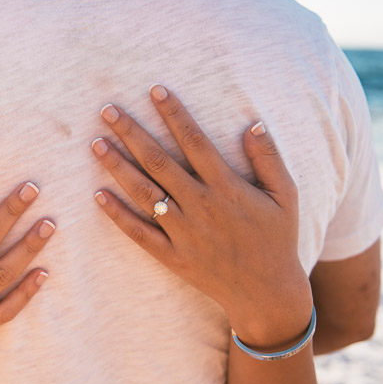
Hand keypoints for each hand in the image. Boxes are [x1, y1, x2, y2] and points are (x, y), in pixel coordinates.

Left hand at [91, 85, 311, 348]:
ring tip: (96, 143)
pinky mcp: (172, 256)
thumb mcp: (287, 196)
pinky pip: (139, 233)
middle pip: (159, 162)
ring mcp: (184, 233)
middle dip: (132, 133)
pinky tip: (98, 195)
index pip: (195, 142)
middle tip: (107, 110)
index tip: (155, 90)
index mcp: (227, 188)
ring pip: (143, 193)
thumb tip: (253, 122)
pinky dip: (117, 215)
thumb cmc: (278, 239)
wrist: (267, 293)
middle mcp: (201, 207)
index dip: (174, 114)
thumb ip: (269, 158)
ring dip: (117, 167)